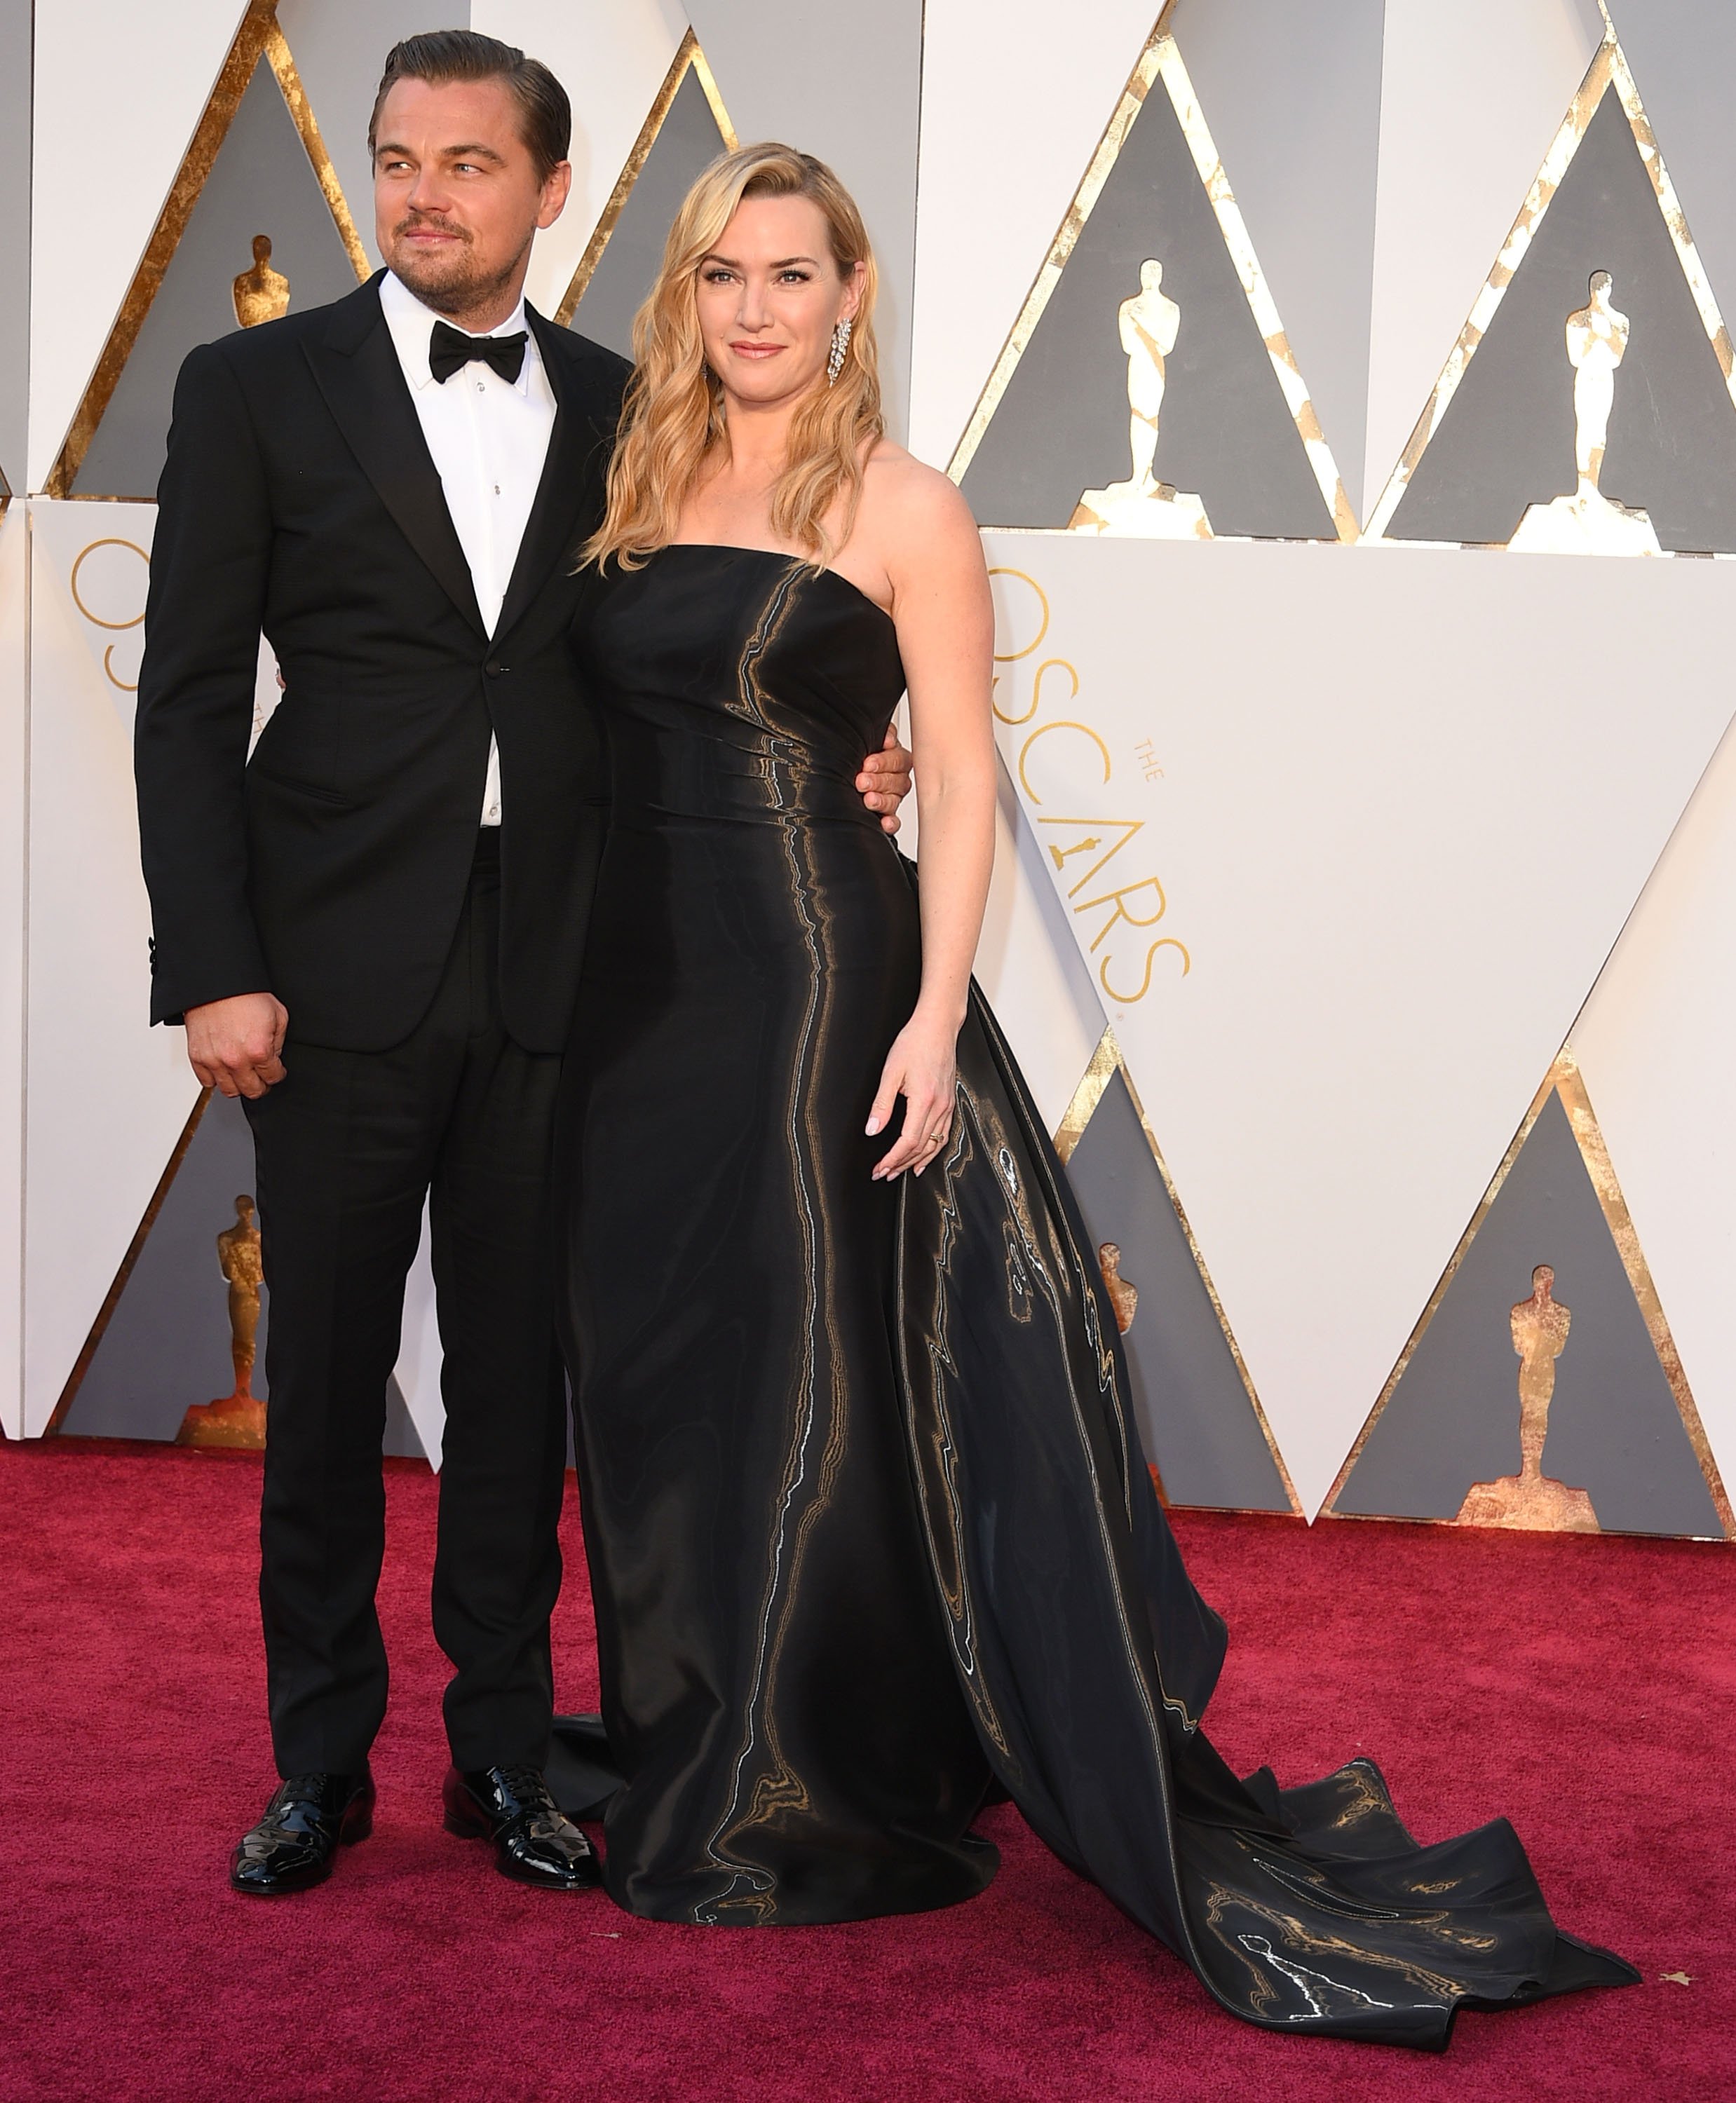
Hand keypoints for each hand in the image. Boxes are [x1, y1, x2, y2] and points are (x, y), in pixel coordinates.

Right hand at [184, 992, 288, 1098]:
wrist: (216, 984)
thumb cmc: (245, 995)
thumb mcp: (278, 1015)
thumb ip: (279, 1042)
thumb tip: (275, 1057)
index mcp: (259, 1050)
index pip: (273, 1077)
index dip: (277, 1074)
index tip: (275, 1071)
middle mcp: (236, 1060)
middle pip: (253, 1091)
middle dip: (261, 1085)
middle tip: (261, 1077)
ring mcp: (215, 1061)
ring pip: (230, 1091)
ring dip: (239, 1085)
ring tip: (242, 1075)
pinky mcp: (197, 1058)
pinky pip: (207, 1082)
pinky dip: (216, 1079)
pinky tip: (223, 1070)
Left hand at [857, 721, 912, 835]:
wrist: (834, 771)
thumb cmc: (852, 753)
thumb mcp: (863, 738)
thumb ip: (880, 734)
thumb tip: (888, 738)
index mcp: (895, 757)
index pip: (898, 759)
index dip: (884, 762)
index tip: (867, 763)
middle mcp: (896, 778)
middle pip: (897, 781)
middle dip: (878, 781)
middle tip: (861, 781)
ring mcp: (892, 797)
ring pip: (895, 800)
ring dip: (882, 801)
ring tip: (868, 800)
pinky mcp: (885, 814)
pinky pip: (894, 821)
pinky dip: (891, 823)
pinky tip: (885, 823)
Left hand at [866, 1009, 958, 1178]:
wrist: (938, 1026)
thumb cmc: (915, 1043)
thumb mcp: (891, 1072)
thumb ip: (882, 1105)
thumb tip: (872, 1130)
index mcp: (924, 1101)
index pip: (907, 1142)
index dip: (892, 1159)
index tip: (880, 1168)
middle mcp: (939, 1106)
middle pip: (921, 1147)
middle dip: (900, 1164)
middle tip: (884, 1173)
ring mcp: (947, 1105)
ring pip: (934, 1144)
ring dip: (917, 1160)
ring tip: (901, 1171)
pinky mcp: (949, 1101)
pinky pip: (943, 1133)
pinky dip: (933, 1149)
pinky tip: (925, 1155)